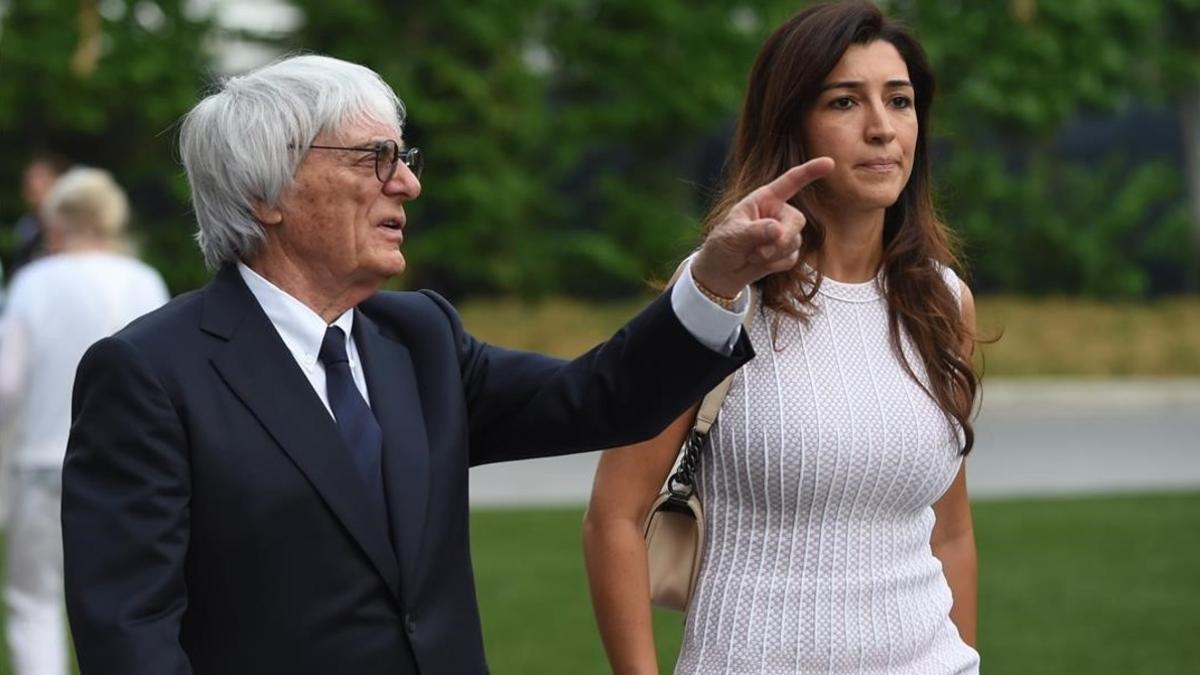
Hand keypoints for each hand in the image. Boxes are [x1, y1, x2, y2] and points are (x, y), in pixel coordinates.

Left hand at [691, 157, 834, 297]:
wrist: (721, 271)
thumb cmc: (722, 245)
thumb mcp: (732, 235)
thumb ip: (754, 231)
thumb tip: (777, 230)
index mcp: (764, 198)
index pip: (790, 182)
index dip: (810, 171)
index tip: (829, 163)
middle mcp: (778, 212)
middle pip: (797, 220)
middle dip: (782, 238)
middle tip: (760, 251)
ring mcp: (784, 232)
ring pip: (795, 242)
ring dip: (773, 254)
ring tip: (751, 254)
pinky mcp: (787, 251)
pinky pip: (792, 258)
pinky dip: (775, 264)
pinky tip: (758, 262)